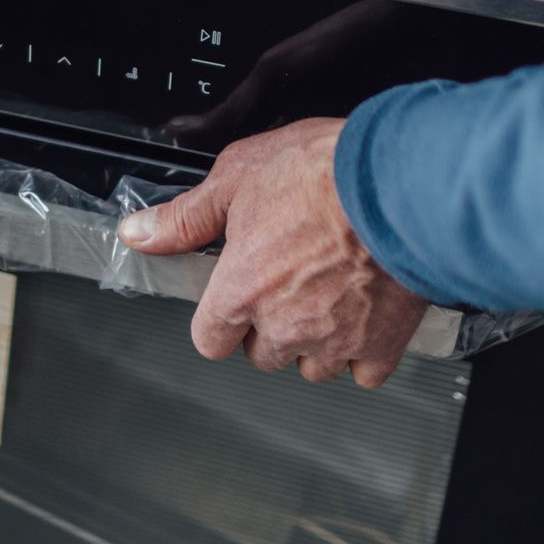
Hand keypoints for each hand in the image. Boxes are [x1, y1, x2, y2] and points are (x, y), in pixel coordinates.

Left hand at [119, 118, 427, 387]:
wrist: (403, 181)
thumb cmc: (325, 171)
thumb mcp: (236, 176)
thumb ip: (186, 217)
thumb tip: (140, 232)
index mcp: (242, 290)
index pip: (209, 340)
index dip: (219, 321)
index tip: (232, 301)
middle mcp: (285, 325)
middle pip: (262, 355)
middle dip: (269, 327)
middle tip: (288, 283)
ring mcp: (335, 339)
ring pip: (312, 367)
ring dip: (314, 342)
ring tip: (328, 297)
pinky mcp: (383, 342)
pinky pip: (365, 372)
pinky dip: (363, 351)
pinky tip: (364, 315)